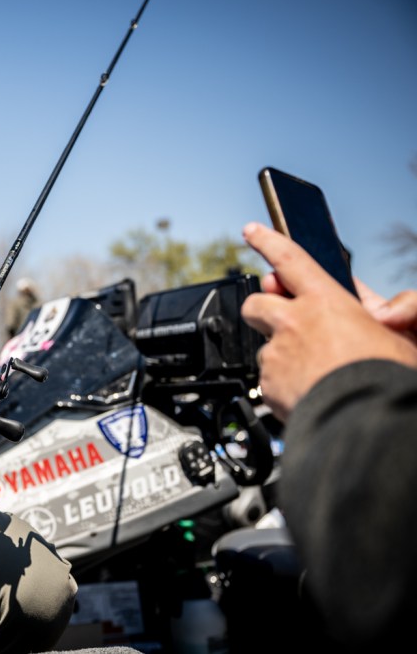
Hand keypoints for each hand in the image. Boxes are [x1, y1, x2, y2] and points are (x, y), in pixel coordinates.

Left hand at [239, 222, 416, 420]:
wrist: (366, 422)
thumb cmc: (387, 378)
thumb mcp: (404, 337)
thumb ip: (393, 314)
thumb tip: (376, 312)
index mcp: (326, 301)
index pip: (291, 259)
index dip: (269, 241)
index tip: (251, 231)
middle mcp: (292, 322)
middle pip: (258, 303)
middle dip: (265, 311)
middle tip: (287, 326)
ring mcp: (276, 354)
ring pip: (265, 348)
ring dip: (281, 356)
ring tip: (313, 373)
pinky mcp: (267, 384)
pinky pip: (268, 381)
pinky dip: (283, 387)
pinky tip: (309, 395)